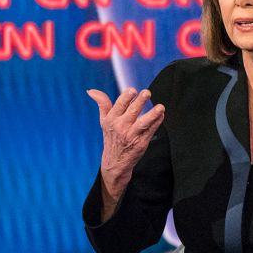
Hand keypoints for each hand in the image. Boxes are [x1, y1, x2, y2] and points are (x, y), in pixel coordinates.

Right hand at [87, 88, 164, 215]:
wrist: (114, 162)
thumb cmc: (111, 137)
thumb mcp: (104, 121)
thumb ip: (101, 104)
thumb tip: (91, 91)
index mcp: (111, 119)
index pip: (119, 105)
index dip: (126, 97)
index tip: (132, 90)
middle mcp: (121, 127)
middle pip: (131, 112)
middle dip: (139, 102)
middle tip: (147, 92)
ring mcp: (131, 135)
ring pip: (143, 123)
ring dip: (152, 114)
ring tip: (160, 107)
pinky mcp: (141, 143)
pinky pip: (150, 131)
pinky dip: (157, 123)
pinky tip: (161, 115)